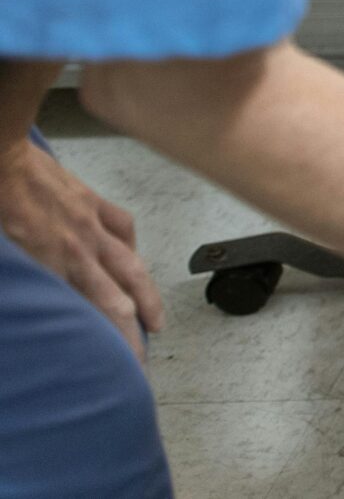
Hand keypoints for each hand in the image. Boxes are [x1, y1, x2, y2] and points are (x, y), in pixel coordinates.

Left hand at [0, 133, 164, 356]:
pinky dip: (130, 245)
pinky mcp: (92, 201)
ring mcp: (92, 223)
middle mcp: (82, 248)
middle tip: (144, 355)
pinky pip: (122, 227)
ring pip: (132, 264)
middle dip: (138, 328)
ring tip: (155, 318)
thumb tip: (27, 302)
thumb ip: (17, 282)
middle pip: (125, 294)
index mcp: (56, 263)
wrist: (1, 155)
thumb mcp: (0, 253)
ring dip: (146, 294)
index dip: (120, 338)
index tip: (126, 361)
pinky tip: (132, 254)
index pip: (103, 309)